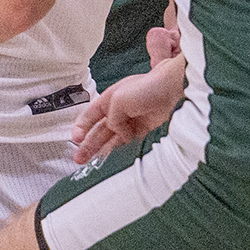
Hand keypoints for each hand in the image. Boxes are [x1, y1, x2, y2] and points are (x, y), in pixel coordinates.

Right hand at [71, 54, 186, 165]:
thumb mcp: (118, 100)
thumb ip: (111, 119)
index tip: (75, 140)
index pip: (91, 114)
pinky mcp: (145, 129)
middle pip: (100, 129)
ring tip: (91, 163)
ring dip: (101, 150)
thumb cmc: (148, 87)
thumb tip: (118, 133)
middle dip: (88, 144)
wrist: (174, 90)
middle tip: (79, 158)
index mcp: (111, 97)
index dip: (82, 127)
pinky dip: (119, 150)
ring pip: (112, 138)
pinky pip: (128, 142)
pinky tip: (111, 158)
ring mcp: (133, 120)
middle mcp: (120, 109)